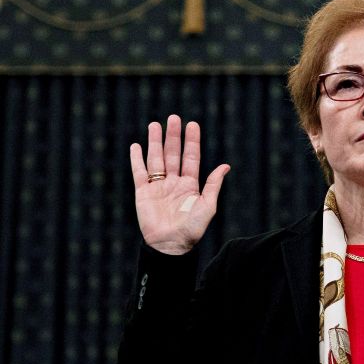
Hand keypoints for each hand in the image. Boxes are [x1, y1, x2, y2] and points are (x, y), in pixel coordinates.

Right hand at [129, 115, 229, 254]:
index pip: (191, 158)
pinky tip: (137, 146)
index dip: (192, 141)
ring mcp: (158, 187)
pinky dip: (137, 159)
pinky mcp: (143, 193)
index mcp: (190, 185)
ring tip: (155, 125)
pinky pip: (139, 172)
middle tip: (173, 118)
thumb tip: (225, 166)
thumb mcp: (207, 205)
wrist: (171, 245)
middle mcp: (174, 183)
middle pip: (173, 154)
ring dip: (155, 142)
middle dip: (173, 136)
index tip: (192, 124)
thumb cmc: (192, 229)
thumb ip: (213, 184)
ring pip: (156, 159)